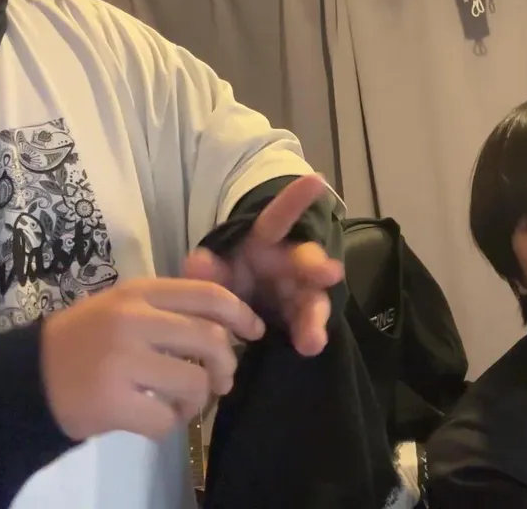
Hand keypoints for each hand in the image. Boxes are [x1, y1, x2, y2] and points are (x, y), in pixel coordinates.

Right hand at [40, 277, 264, 440]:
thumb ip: (172, 304)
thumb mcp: (124, 306)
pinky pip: (167, 419)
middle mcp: (132, 320)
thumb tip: (231, 308)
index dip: (241, 313)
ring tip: (182, 404)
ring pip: (195, 383)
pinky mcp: (113, 401)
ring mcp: (122, 361)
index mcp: (139, 293)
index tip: (254, 331)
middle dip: (226, 365)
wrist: (28, 379)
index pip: (207, 295)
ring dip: (198, 401)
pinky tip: (156, 417)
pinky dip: (170, 424)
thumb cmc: (85, 340)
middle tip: (221, 380)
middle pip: (211, 340)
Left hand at [186, 175, 343, 356]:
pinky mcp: (301, 318)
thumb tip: (197, 262)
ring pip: (312, 298)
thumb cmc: (226, 281)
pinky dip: (308, 335)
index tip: (318, 180)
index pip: (280, 216)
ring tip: (313, 334)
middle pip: (306, 259)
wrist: (228, 317)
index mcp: (265, 241)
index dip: (296, 198)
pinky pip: (308, 326)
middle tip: (330, 272)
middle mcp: (288, 263)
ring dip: (314, 314)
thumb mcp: (213, 274)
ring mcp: (298, 291)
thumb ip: (206, 270)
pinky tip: (309, 345)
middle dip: (316, 266)